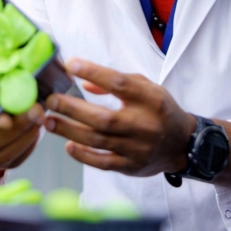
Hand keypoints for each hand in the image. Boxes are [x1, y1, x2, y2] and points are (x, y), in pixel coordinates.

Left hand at [44, 58, 195, 176]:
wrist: (182, 143)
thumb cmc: (160, 109)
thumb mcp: (147, 87)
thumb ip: (118, 81)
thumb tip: (84, 83)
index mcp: (150, 99)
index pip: (120, 84)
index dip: (94, 72)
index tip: (71, 64)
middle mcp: (144, 124)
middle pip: (104, 117)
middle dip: (72, 108)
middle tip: (50, 100)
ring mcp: (137, 148)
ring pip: (99, 141)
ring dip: (70, 131)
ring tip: (49, 121)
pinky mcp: (131, 166)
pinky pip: (103, 163)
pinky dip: (83, 156)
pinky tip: (68, 146)